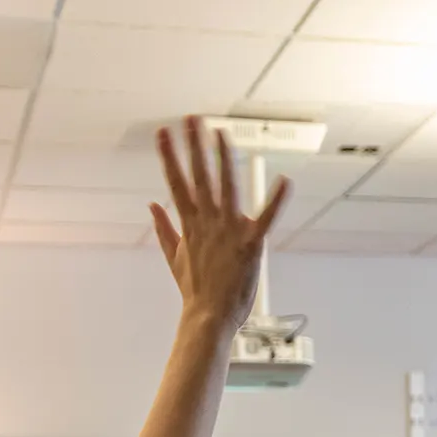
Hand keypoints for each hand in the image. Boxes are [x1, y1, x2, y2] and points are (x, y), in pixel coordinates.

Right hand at [149, 118, 288, 330]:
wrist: (210, 318)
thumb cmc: (196, 291)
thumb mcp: (173, 257)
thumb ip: (163, 228)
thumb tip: (151, 205)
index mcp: (190, 224)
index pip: (176, 182)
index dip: (169, 156)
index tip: (162, 132)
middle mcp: (207, 222)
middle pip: (199, 177)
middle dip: (194, 146)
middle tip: (191, 118)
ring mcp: (228, 232)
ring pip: (226, 187)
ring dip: (223, 159)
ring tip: (220, 133)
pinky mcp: (250, 244)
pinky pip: (265, 218)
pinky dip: (276, 200)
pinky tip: (285, 180)